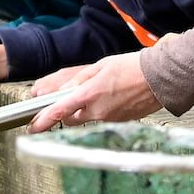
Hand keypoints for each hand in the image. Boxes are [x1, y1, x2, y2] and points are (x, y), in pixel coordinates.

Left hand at [26, 52, 161, 130]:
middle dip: (68, 112)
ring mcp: (110, 119)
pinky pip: (104, 118)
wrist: (161, 78)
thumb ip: (79, 80)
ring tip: (103, 92)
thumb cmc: (133, 68)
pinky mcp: (120, 122)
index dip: (43, 120)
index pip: (59, 111)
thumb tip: (62, 91)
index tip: (32, 126)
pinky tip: (115, 97)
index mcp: (90, 94)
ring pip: (88, 118)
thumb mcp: (100, 66)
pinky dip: (104, 110)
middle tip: (74, 99)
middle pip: (71, 118)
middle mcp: (98, 111)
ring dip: (87, 109)